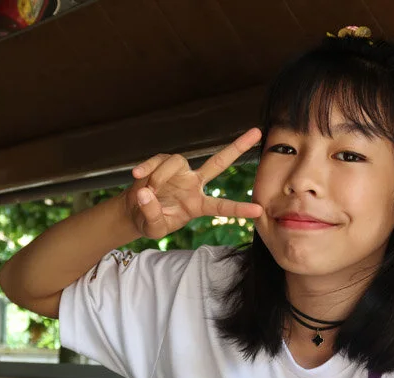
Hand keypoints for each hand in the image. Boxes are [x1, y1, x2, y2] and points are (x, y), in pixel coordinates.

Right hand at [124, 128, 263, 239]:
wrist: (135, 211)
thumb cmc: (150, 221)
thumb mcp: (152, 228)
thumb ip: (152, 214)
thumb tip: (146, 192)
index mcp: (198, 205)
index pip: (221, 207)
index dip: (239, 209)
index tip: (258, 210)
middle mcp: (194, 184)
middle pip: (218, 163)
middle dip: (237, 147)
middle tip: (257, 133)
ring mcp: (180, 171)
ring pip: (177, 161)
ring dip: (160, 176)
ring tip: (148, 190)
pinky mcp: (163, 163)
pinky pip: (158, 160)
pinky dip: (147, 167)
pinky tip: (137, 175)